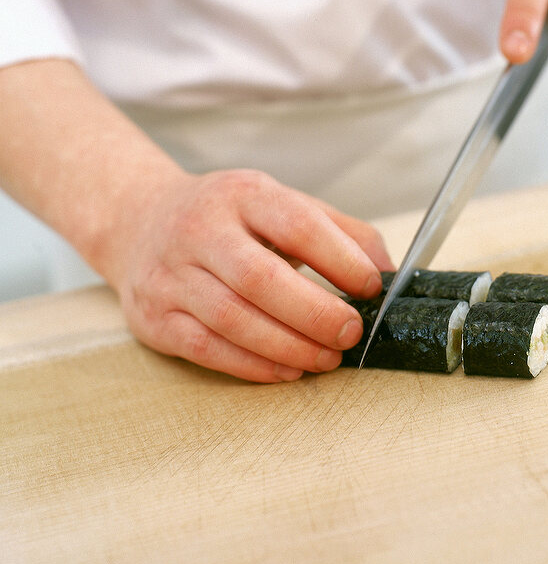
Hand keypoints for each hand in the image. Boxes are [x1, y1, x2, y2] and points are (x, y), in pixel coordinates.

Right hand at [102, 167, 393, 382]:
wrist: (140, 222)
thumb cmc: (231, 220)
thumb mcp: (283, 205)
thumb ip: (342, 233)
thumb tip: (390, 273)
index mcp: (242, 193)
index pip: (296, 224)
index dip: (340, 259)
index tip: (372, 287)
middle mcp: (198, 229)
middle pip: (260, 278)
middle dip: (315, 313)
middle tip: (351, 334)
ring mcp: (169, 274)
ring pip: (231, 319)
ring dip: (288, 346)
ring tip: (326, 358)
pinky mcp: (153, 317)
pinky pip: (206, 348)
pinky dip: (253, 365)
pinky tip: (287, 370)